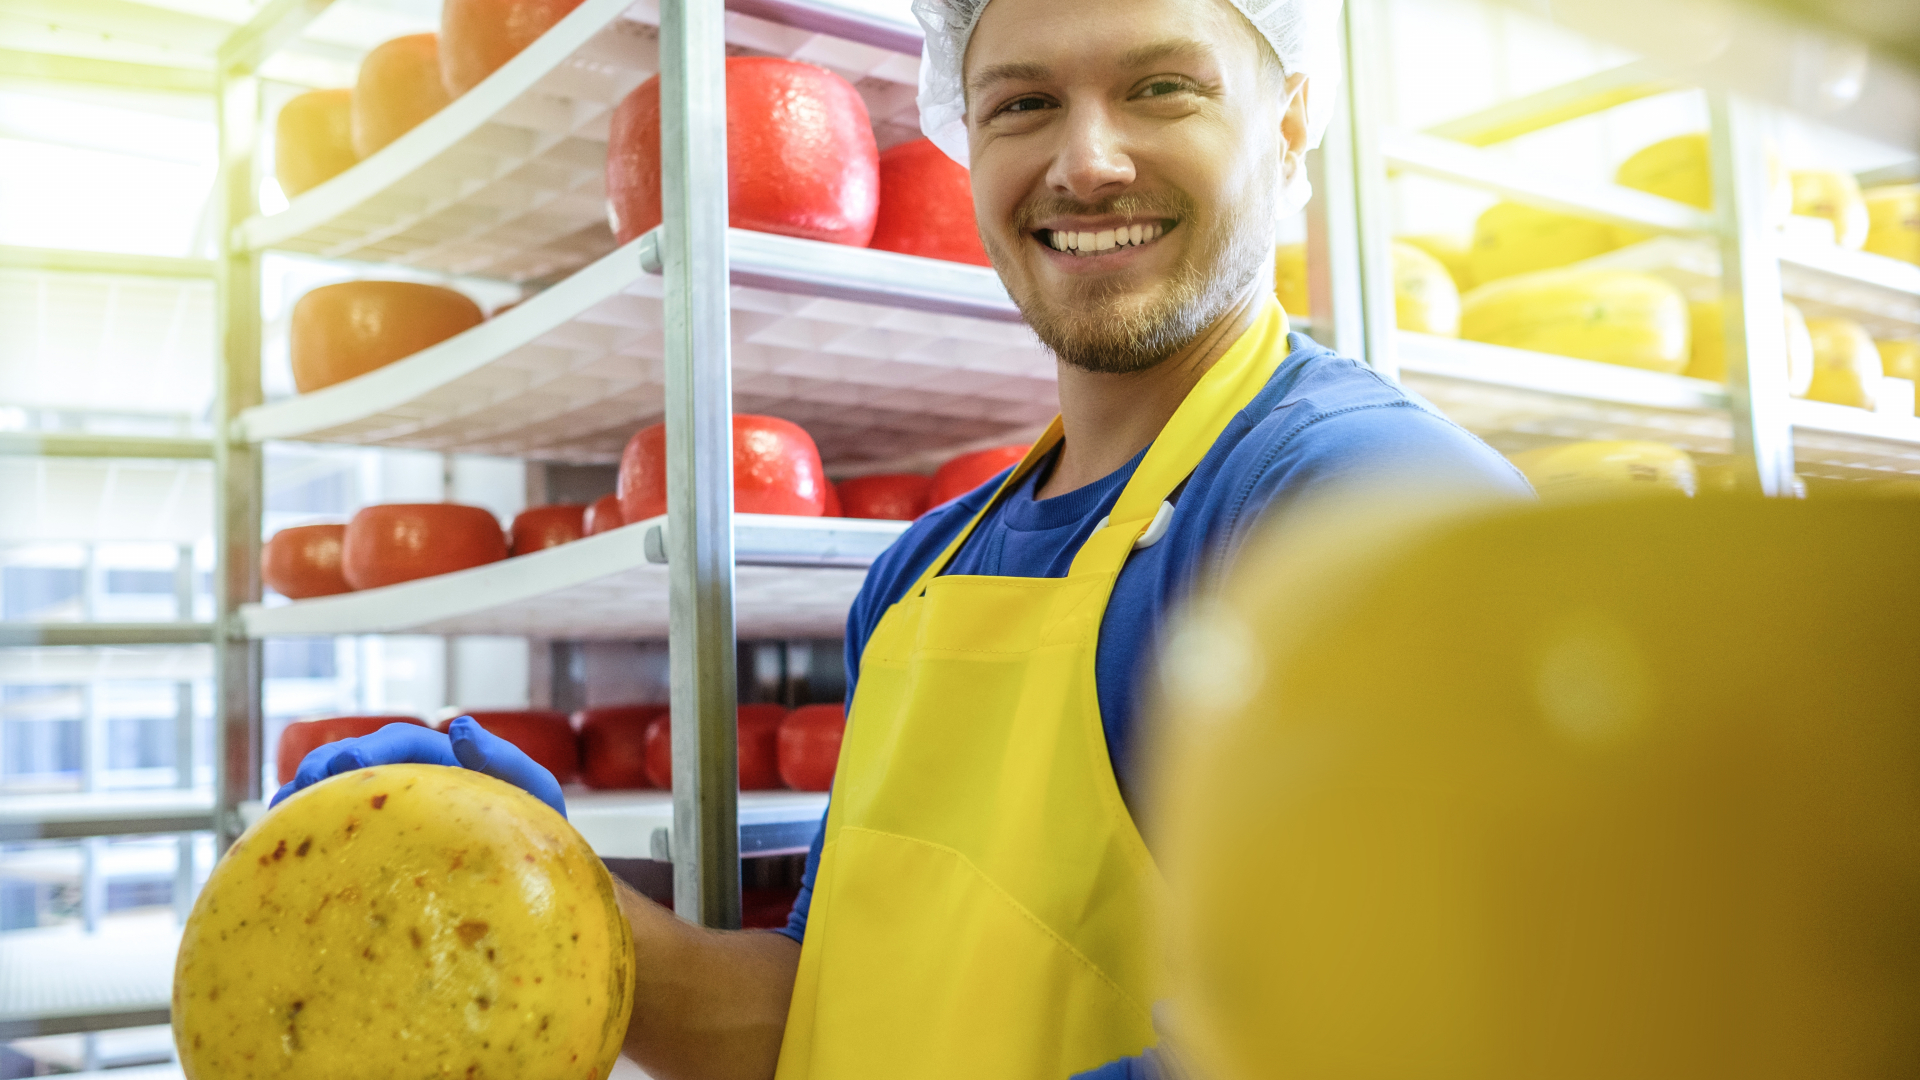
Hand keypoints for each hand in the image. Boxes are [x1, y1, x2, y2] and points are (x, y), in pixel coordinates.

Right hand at [269, 717, 567, 816]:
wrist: (537, 878)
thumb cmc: (537, 833)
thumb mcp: (533, 794)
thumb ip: (506, 760)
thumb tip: (462, 727)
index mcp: (447, 761)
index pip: (404, 743)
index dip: (374, 749)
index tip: (350, 764)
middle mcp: (416, 778)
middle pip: (362, 760)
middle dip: (329, 765)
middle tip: (303, 784)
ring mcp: (395, 808)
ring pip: (342, 788)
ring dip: (309, 791)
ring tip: (281, 807)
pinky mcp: (379, 840)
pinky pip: (338, 824)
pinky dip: (308, 824)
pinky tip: (279, 837)